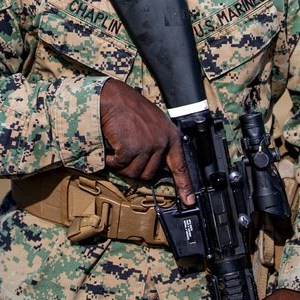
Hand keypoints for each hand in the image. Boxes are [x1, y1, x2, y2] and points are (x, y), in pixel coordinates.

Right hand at [100, 78, 194, 204]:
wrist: (114, 98)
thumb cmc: (131, 109)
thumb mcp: (154, 124)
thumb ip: (158, 142)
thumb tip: (154, 165)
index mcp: (171, 136)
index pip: (180, 165)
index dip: (185, 185)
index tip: (189, 201)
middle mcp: (162, 142)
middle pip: (149, 174)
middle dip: (135, 168)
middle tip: (126, 153)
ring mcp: (148, 145)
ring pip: (134, 173)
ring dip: (122, 165)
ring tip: (119, 147)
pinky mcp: (132, 148)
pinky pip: (120, 166)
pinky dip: (112, 160)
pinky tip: (111, 148)